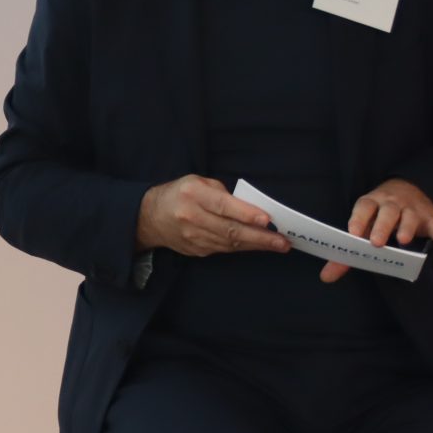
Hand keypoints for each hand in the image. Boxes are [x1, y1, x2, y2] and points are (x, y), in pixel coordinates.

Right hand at [137, 175, 293, 258]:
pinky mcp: (196, 250)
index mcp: (193, 194)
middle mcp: (192, 217)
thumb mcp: (198, 182)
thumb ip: (223, 193)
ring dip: (256, 245)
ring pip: (230, 243)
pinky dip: (242, 248)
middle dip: (260, 237)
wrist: (150, 217)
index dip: (246, 214)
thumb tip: (250, 208)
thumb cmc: (179, 194)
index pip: (223, 206)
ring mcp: (193, 237)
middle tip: (282, 241)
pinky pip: (224, 250)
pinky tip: (257, 246)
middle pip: (230, 230)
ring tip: (277, 245)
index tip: (267, 220)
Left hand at [321, 178, 432, 282]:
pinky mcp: (428, 217)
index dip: (358, 219)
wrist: (408, 190)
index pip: (363, 208)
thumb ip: (347, 254)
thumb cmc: (378, 216)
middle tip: (376, 243)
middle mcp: (391, 204)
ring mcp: (411, 209)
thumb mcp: (362, 227)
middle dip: (381, 227)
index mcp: (371, 204)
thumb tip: (326, 277)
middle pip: (387, 213)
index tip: (353, 233)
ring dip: (406, 227)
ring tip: (403, 240)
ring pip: (409, 216)